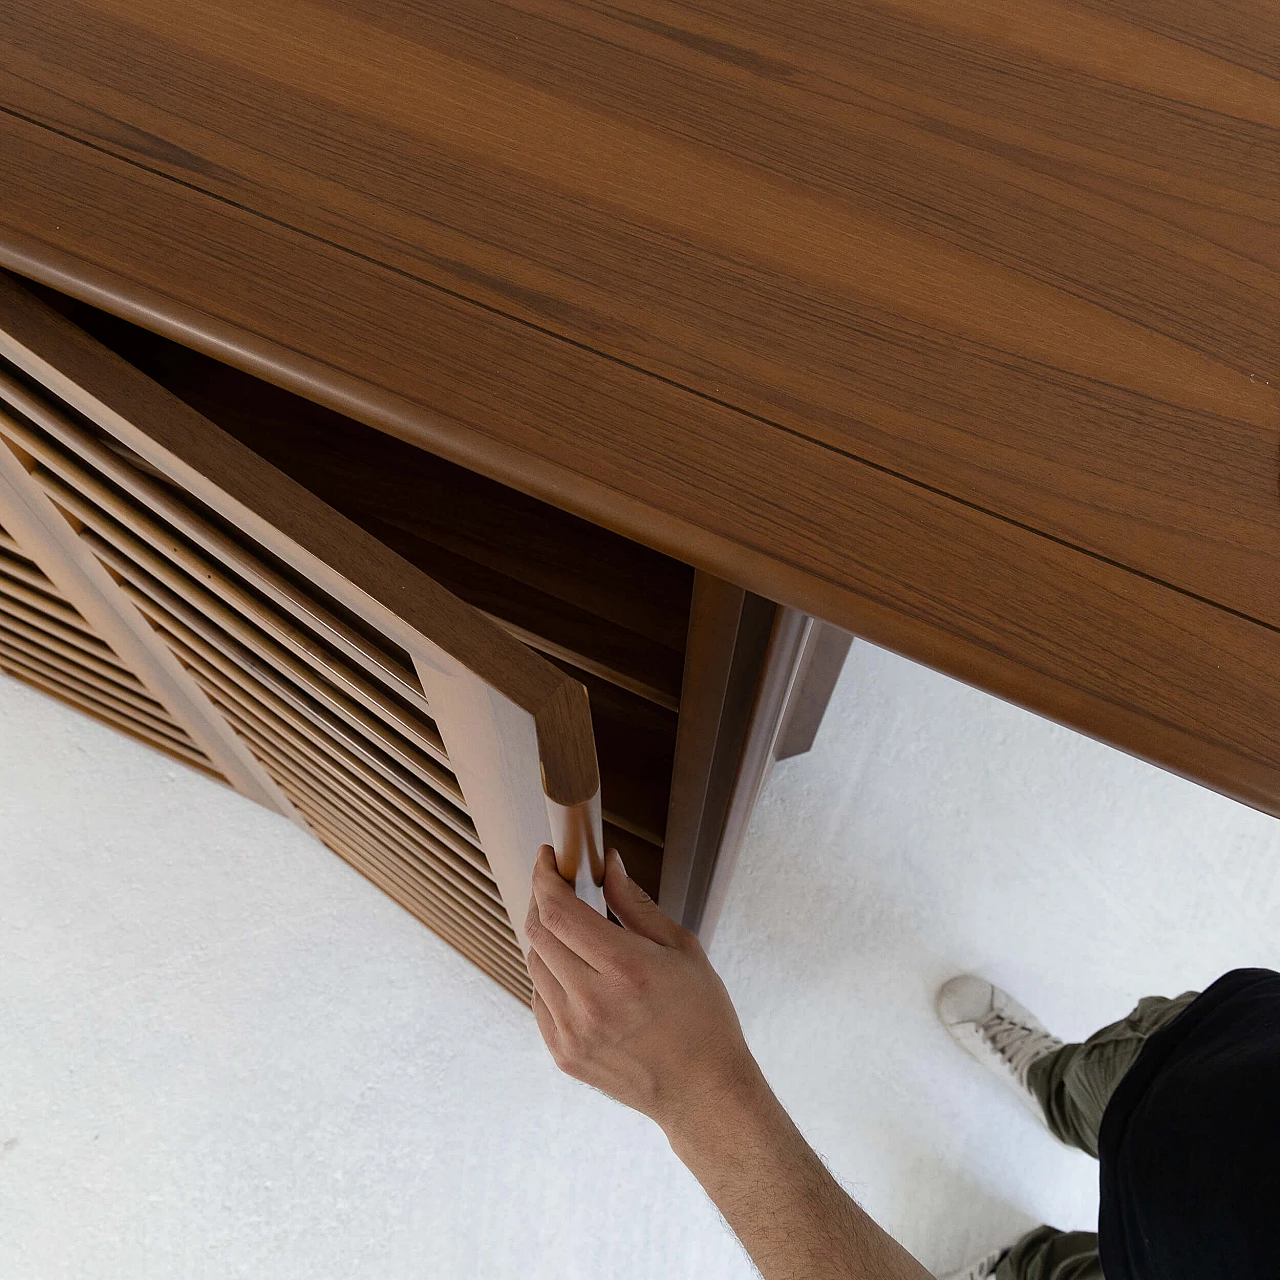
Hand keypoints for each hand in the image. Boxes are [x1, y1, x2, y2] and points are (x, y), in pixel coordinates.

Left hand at [524, 844, 762, 1135]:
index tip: (547, 859)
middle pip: (539, 933)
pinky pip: (538, 999)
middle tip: (558, 887)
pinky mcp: (563, 1054)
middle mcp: (592, 1002)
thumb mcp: (682, 948)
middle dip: (542, 900)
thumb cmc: (703, 1018)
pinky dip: (549, 976)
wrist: (703, 1092)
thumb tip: (609, 866)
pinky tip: (576, 973)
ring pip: (534, 965)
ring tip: (574, 933)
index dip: (545, 878)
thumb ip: (636, 904)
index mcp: (626, 968)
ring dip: (546, 938)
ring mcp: (572, 1033)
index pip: (559, 911)